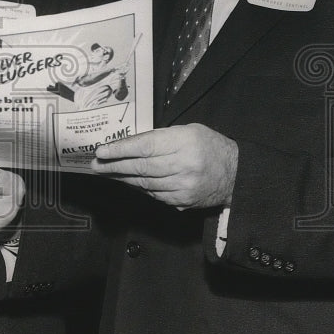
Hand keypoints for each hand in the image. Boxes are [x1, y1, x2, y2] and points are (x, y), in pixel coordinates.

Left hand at [90, 123, 237, 209]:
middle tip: (95, 165)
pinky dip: (139, 188)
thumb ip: (161, 137)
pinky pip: (154, 194)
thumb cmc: (210, 146)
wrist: (237, 174)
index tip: (101, 151)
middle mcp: (183, 166)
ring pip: (144, 183)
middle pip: (141, 167)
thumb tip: (131, 145)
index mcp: (184, 143)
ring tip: (106, 172)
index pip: (145, 146)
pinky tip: (128, 181)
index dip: (121, 149)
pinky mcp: (183, 202)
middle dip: (114, 166)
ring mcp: (183, 187)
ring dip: (122, 178)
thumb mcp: (188, 131)